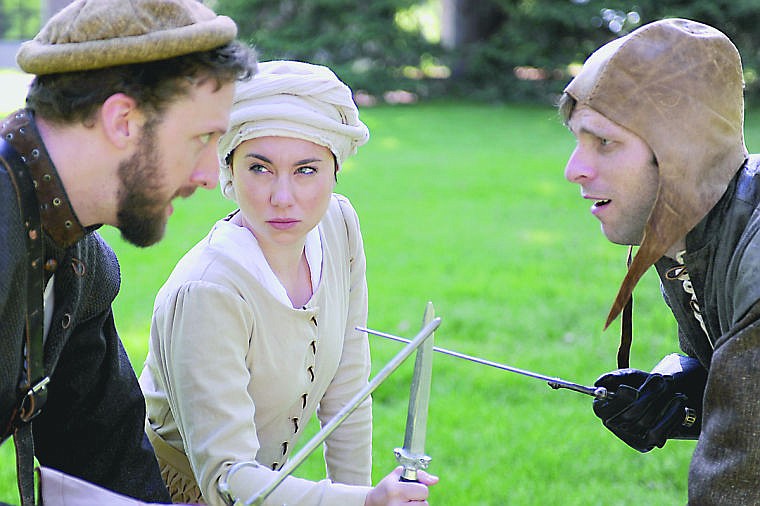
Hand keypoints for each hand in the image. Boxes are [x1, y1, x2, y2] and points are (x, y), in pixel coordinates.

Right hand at [364, 466, 438, 505]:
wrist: (372, 504)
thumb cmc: (387, 488)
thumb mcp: (398, 476)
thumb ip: (419, 475)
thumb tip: (436, 480)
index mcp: (396, 490)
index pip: (423, 491)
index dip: (420, 488)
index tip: (411, 488)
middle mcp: (397, 504)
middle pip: (424, 503)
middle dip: (419, 499)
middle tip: (408, 497)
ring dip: (417, 505)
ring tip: (406, 502)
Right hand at [592, 354, 706, 452]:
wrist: (654, 397)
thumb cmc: (635, 383)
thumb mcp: (625, 376)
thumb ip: (613, 377)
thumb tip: (599, 386)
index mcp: (600, 407)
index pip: (609, 407)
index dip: (622, 399)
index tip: (635, 390)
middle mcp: (611, 424)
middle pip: (632, 413)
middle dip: (650, 394)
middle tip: (662, 379)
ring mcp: (628, 436)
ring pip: (648, 422)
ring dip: (664, 402)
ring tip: (673, 388)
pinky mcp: (644, 444)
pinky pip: (660, 433)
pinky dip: (672, 416)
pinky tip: (679, 403)